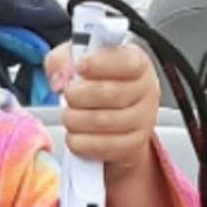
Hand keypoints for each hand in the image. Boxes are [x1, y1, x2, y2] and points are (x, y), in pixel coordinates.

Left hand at [47, 40, 161, 180]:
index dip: (99, 64)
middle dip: (77, 95)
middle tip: (68, 95)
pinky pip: (102, 146)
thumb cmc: (98, 83)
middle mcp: (146, 90)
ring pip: (103, 121)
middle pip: (109, 93)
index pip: (126, 62)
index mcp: (138, 62)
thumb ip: (63, 60)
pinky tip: (76, 134)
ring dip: (75, 119)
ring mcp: (144, 120)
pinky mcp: (134, 145)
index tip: (79, 67)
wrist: (116, 120)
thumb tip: (60, 81)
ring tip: (70, 115)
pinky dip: (80, 142)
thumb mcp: (79, 61)